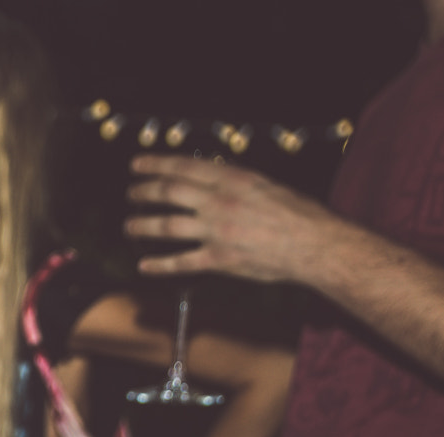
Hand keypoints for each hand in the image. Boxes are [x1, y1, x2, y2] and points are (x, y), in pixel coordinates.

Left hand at [126, 155, 338, 283]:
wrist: (314, 244)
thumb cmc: (297, 213)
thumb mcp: (265, 185)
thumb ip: (235, 182)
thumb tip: (212, 177)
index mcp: (232, 180)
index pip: (184, 167)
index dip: (156, 164)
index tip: (138, 164)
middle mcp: (219, 203)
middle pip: (169, 193)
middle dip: (144, 191)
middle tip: (131, 192)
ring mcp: (216, 232)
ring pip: (167, 225)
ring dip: (142, 225)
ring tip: (129, 225)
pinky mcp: (218, 259)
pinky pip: (180, 262)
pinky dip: (159, 264)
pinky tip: (144, 265)